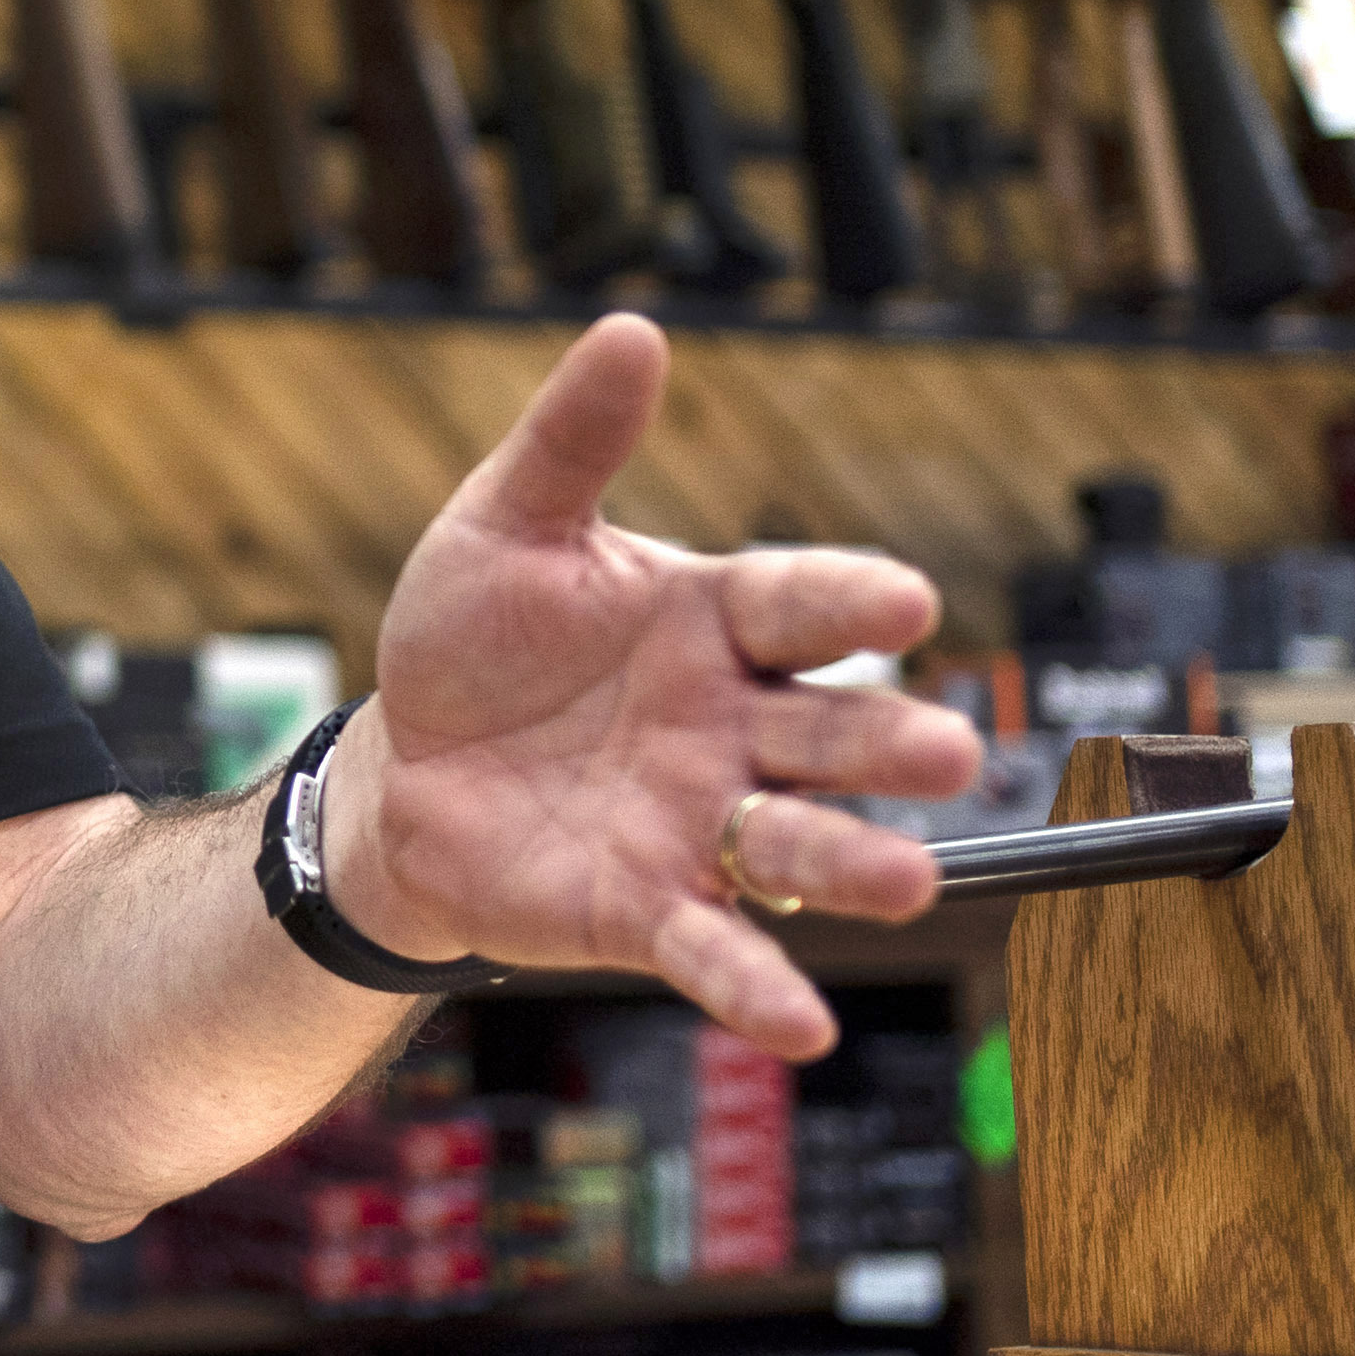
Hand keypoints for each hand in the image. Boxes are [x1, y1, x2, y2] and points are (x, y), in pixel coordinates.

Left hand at [329, 314, 973, 1057]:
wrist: (403, 773)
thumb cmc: (472, 644)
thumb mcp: (503, 529)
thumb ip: (572, 442)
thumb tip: (630, 328)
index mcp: (714, 621)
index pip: (799, 602)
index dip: (850, 599)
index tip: (908, 597)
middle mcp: (735, 728)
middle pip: (832, 731)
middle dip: (890, 741)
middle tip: (951, 749)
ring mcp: (702, 826)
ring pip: (800, 846)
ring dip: (858, 864)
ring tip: (912, 881)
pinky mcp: (649, 910)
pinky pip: (714, 950)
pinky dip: (757, 988)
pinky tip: (804, 1027)